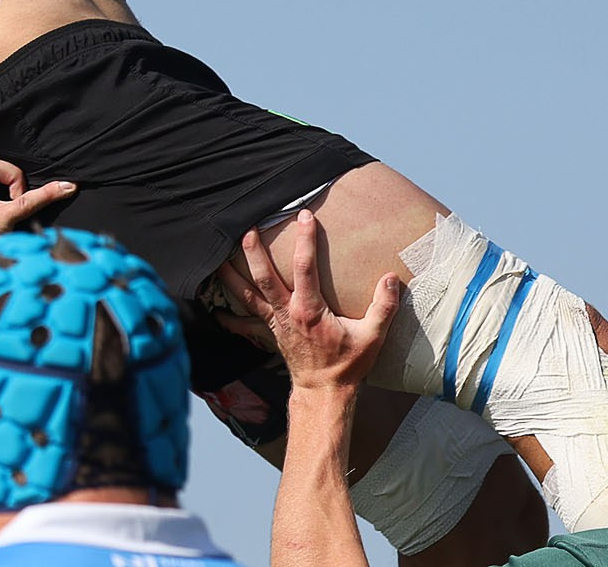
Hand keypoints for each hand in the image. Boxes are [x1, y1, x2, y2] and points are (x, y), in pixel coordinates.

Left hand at [216, 210, 401, 395]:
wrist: (324, 391)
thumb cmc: (348, 364)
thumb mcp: (372, 337)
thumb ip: (383, 307)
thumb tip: (392, 279)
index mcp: (309, 309)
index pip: (304, 266)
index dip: (304, 239)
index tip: (305, 216)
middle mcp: (286, 313)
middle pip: (263, 275)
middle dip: (254, 250)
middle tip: (247, 227)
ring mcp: (274, 322)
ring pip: (246, 294)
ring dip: (231, 274)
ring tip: (217, 256)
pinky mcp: (269, 332)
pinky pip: (244, 321)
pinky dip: (229, 315)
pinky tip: (214, 310)